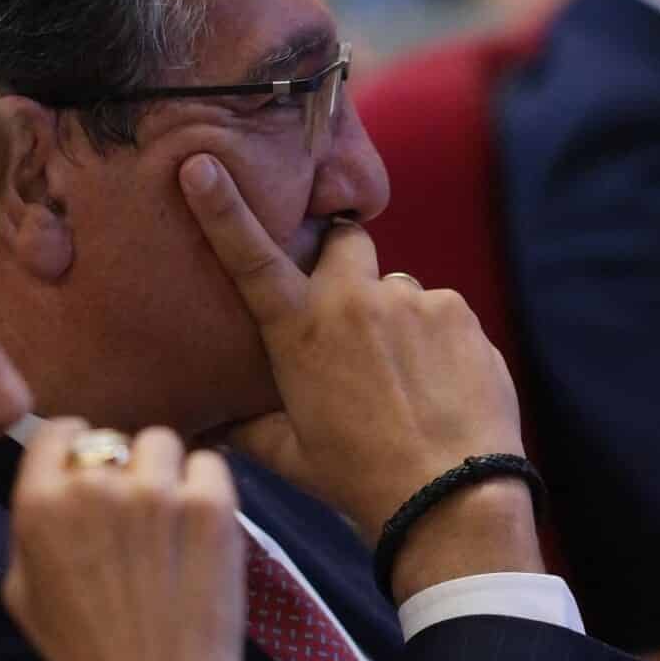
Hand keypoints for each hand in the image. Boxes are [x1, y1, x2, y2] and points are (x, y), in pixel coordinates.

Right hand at [3, 421, 245, 660]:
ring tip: (171, 522)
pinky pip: (210, 464)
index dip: (75, 449)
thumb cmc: (84, 656)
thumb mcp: (23, 595)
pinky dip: (207, 488)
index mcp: (39, 504)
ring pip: (161, 445)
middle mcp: (93, 485)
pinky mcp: (210, 505)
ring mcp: (155, 491)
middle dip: (121, 472)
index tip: (91, 473)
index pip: (59, 432)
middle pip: (112, 441)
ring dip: (164, 475)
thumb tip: (47, 492)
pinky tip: (200, 528)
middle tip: (134, 521)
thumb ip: (27, 531)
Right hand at [180, 154, 538, 590]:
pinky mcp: (458, 313)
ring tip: (403, 380)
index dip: (221, 208)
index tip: (201, 163)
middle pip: (343, 243)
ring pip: (395, 291)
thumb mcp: (288, 454)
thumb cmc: (358, 478)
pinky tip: (435, 386)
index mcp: (299, 330)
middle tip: (350, 320)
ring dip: (394, 320)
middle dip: (343, 265)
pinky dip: (435, 342)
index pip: (249, 257)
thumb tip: (208, 425)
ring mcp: (410, 301)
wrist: (450, 496)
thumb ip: (246, 425)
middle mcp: (352, 301)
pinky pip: (439, 314)